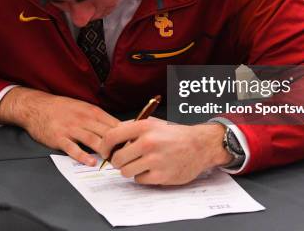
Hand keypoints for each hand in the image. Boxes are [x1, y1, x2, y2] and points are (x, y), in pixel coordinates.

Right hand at [0, 87, 119, 165]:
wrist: (37, 107)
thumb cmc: (62, 108)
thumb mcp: (83, 107)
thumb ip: (99, 118)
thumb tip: (119, 129)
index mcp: (92, 111)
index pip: (114, 124)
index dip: (126, 136)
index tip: (135, 146)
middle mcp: (83, 119)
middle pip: (106, 133)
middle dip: (119, 146)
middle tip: (129, 158)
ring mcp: (71, 128)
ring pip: (93, 140)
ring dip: (105, 151)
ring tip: (114, 162)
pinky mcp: (59, 138)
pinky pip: (73, 148)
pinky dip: (83, 156)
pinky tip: (91, 162)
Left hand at [100, 118, 232, 184]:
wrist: (200, 145)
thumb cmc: (175, 135)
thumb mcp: (153, 123)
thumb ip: (131, 128)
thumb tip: (111, 139)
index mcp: (144, 127)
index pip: (111, 137)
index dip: (104, 147)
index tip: (104, 151)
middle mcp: (148, 143)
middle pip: (117, 159)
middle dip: (118, 161)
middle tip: (125, 160)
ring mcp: (155, 160)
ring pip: (126, 171)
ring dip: (129, 169)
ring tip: (140, 164)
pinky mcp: (161, 176)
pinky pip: (139, 180)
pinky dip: (142, 176)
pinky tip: (151, 169)